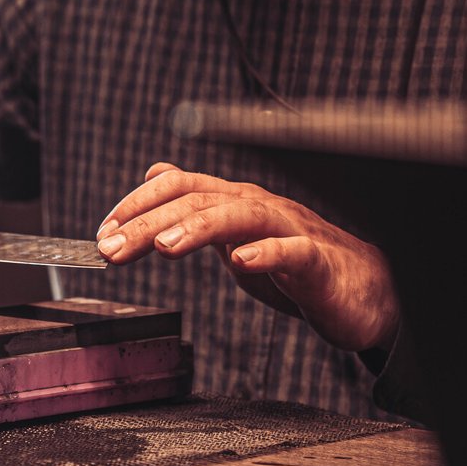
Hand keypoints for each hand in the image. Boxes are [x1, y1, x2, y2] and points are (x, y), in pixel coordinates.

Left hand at [96, 161, 398, 352]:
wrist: (363, 292)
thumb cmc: (298, 266)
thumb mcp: (234, 234)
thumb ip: (196, 207)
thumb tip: (155, 172)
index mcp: (235, 202)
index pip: (180, 186)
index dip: (137, 204)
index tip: (103, 232)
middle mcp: (259, 207)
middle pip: (199, 201)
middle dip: (149, 223)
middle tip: (112, 248)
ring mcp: (290, 231)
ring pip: (240, 217)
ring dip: (199, 229)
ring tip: (165, 249)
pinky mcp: (317, 263)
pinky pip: (294, 252)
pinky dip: (267, 254)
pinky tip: (242, 263)